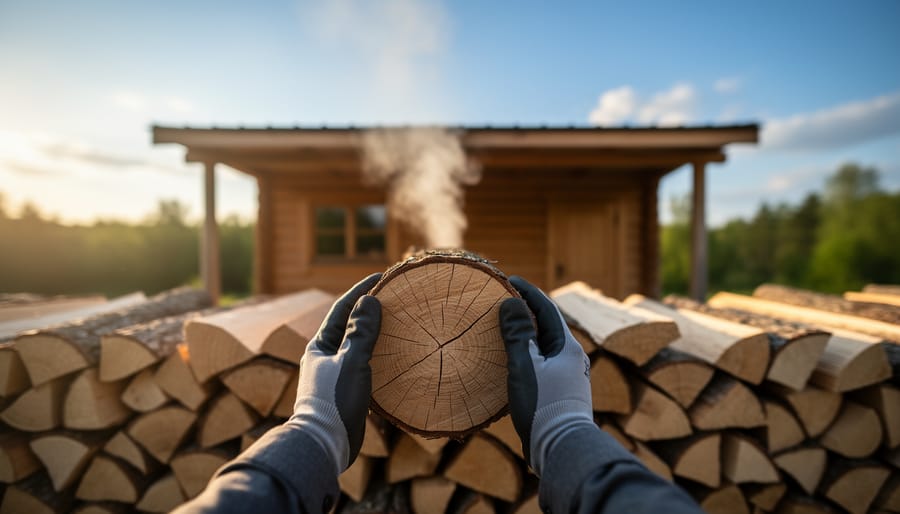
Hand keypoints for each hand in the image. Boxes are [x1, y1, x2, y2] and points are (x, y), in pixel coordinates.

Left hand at [287, 273, 381, 474]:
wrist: (324, 445)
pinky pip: (365, 365)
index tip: (381, 276)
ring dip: (376, 333)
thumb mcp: (351, 361)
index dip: (360, 291)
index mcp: (320, 346)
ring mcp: (336, 375)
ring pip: (358, 346)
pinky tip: (395, 356)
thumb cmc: (334, 400)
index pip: (341, 308)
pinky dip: (380, 356)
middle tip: (393, 296)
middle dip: (369, 310)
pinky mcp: (347, 393)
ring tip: (398, 321)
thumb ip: (361, 332)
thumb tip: (370, 300)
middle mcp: (325, 358)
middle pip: (350, 325)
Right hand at [499, 276, 593, 475]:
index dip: (527, 291)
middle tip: (500, 301)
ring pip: (542, 346)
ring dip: (523, 334)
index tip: (508, 279)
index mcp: (568, 347)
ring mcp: (567, 377)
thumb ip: (517, 334)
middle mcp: (572, 359)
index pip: (546, 308)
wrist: (562, 449)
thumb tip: (511, 300)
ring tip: (500, 328)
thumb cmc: (544, 405)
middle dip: (524, 312)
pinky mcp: (559, 393)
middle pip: (545, 326)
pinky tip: (509, 362)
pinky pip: (540, 364)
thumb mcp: (525, 366)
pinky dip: (524, 355)